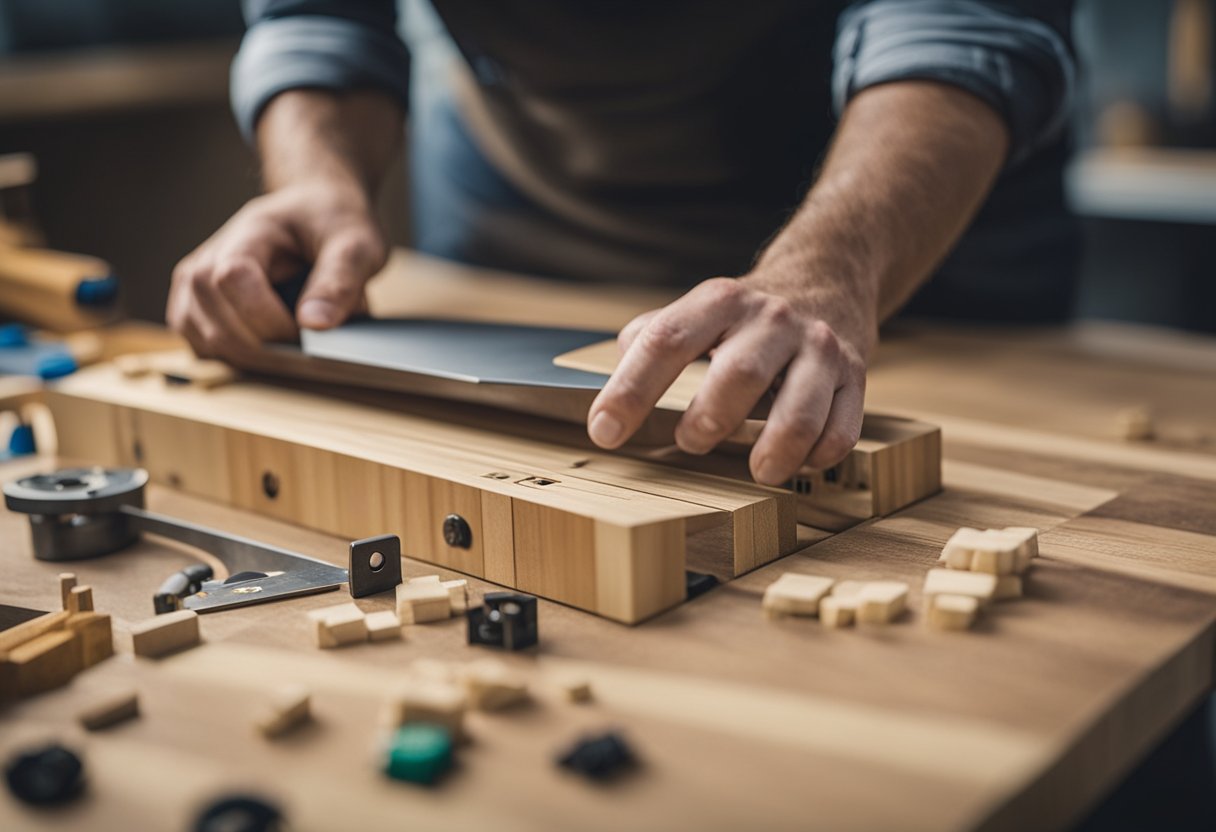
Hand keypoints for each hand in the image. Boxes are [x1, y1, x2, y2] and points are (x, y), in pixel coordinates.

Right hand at [167, 182, 385, 360]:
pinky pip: (206, 351)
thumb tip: (314, 324)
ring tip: (296, 355)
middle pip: (217, 320)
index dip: (268, 318)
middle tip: (313, 359)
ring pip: (208, 342)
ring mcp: (193, 287)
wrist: (314, 217)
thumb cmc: (333, 226)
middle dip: (268, 351)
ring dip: (256, 361)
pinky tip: (275, 356)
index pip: (233, 278)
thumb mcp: (355, 243)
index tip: (308, 334)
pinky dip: (241, 362)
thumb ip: (340, 280)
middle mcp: (208, 257)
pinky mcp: (195, 311)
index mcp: (249, 231)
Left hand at [586, 276, 871, 485]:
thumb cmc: (745, 316)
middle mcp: (771, 319)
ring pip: (799, 411)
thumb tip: (607, 390)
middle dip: (709, 419)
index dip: (631, 390)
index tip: (605, 431)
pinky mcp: (854, 375)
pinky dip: (816, 456)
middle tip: (690, 442)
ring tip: (757, 470)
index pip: (666, 341)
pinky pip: (840, 430)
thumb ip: (650, 341)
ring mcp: (818, 347)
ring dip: (772, 450)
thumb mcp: (698, 310)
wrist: (828, 280)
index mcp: (720, 301)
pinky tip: (797, 461)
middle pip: (739, 374)